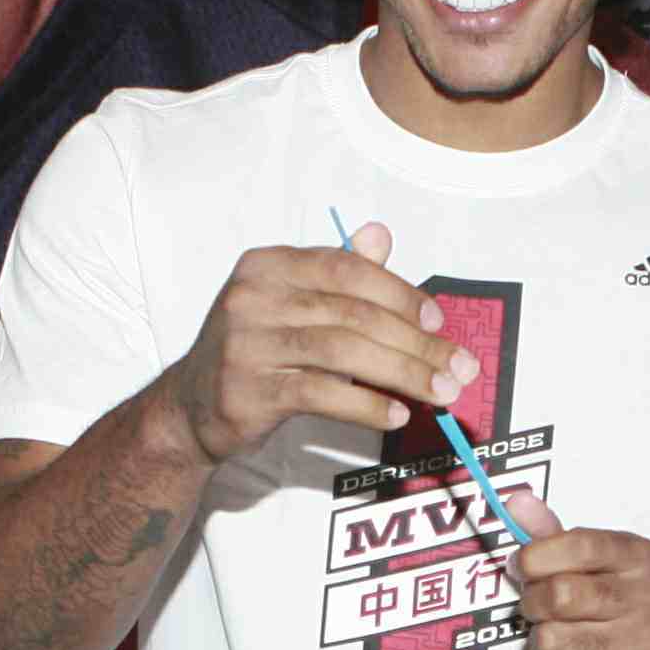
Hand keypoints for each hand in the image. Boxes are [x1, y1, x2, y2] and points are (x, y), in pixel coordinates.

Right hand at [160, 222, 477, 463]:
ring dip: (403, 374)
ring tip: (440, 393)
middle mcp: (253, 296)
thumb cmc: (254, 351)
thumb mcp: (290, 302)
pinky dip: (367, 405)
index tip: (440, 322)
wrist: (190, 406)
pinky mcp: (248, 391)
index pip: (348, 269)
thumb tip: (382, 235)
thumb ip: (337, 272)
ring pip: (345, 353)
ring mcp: (247, 344)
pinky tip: (396, 413)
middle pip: (354, 314)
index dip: (401, 294)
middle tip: (459, 367)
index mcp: (268, 264)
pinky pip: (322, 394)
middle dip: (416, 343)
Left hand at [507, 493, 649, 649]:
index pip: (581, 545)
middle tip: (539, 608)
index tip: (523, 566)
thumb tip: (516, 500)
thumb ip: (548, 532)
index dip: (538, 556)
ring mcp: (647, 646)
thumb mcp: (583, 563)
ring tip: (557, 640)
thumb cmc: (606, 605)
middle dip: (533, 603)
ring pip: (553, 641)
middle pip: (561, 595)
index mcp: (641, 558)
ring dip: (541, 643)